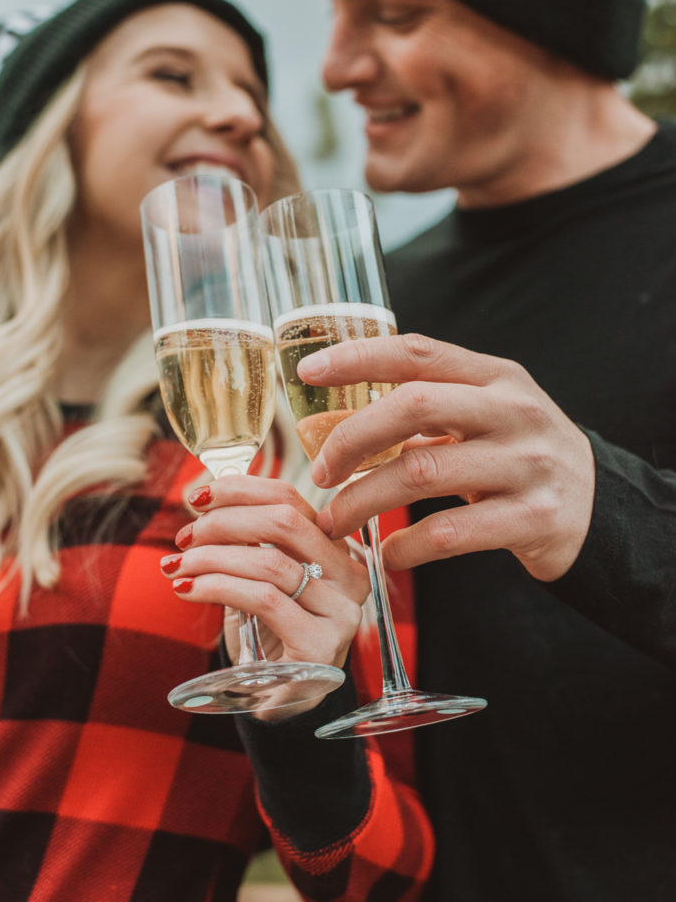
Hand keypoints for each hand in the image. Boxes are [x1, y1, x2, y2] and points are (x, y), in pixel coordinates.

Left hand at [163, 475, 369, 682]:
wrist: (280, 702)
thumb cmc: (267, 634)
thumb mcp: (259, 579)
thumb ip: (248, 541)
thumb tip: (205, 499)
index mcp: (337, 550)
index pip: (292, 500)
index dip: (241, 490)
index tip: (198, 495)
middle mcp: (350, 577)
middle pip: (285, 523)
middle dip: (224, 521)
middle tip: (185, 535)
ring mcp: (341, 613)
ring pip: (269, 562)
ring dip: (212, 557)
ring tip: (178, 565)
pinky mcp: (321, 647)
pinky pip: (263, 600)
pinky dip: (216, 587)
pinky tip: (187, 589)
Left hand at [297, 333, 594, 582]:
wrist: (598, 509)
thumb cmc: (519, 456)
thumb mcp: (486, 416)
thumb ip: (427, 412)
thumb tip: (335, 424)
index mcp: (496, 376)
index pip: (417, 352)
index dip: (357, 358)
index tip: (308, 371)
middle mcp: (514, 411)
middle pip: (413, 405)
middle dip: (352, 437)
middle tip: (321, 470)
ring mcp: (527, 464)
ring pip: (422, 472)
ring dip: (363, 499)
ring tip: (336, 519)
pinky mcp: (533, 518)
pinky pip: (450, 532)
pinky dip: (406, 546)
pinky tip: (388, 553)